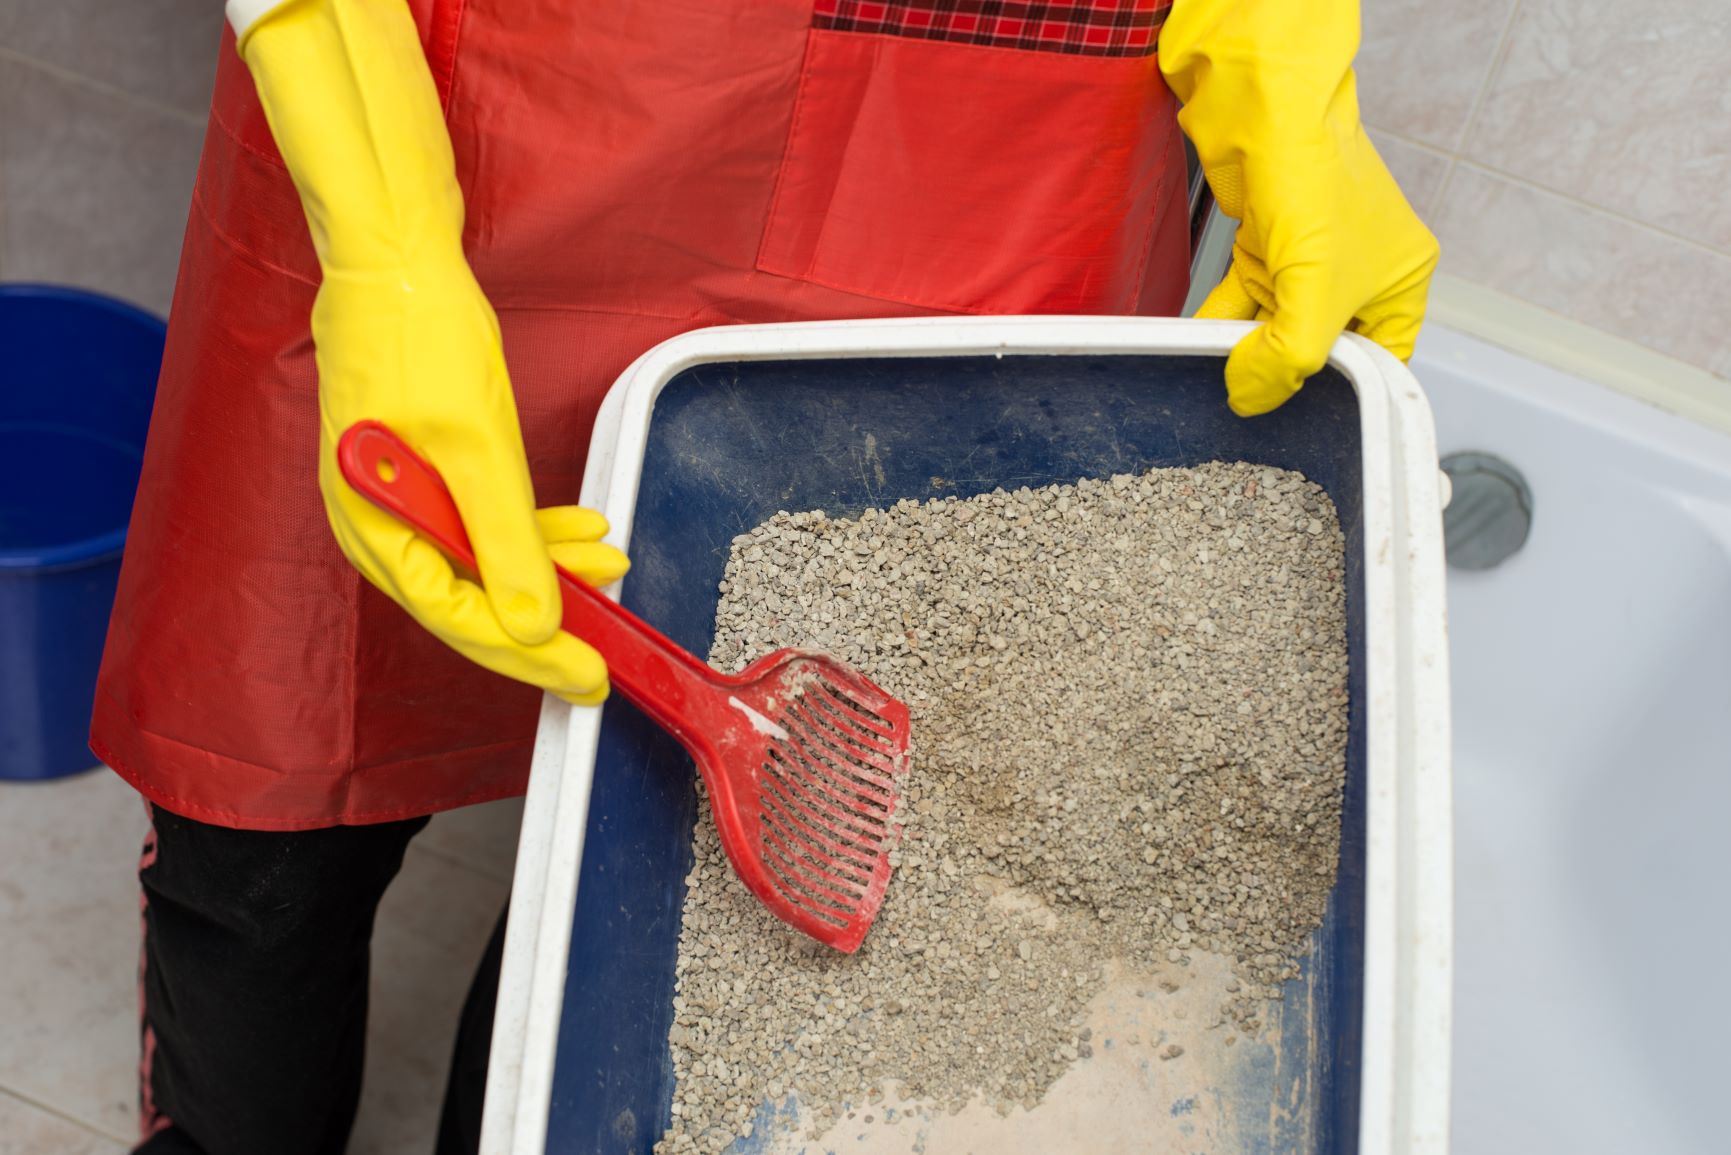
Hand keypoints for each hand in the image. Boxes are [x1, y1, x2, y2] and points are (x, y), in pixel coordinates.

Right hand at [314, 257, 628, 706]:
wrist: (392, 257)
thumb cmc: (413, 336)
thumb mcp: (476, 449)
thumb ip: (506, 543)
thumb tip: (532, 623)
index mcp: (376, 529)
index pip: (459, 619)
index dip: (528, 654)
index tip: (583, 674)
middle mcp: (382, 523)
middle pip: (471, 600)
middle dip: (545, 620)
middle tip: (605, 649)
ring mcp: (404, 495)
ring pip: (485, 559)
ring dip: (548, 568)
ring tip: (609, 565)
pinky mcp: (428, 468)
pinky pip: (484, 519)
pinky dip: (532, 529)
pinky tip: (579, 530)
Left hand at [1162, 0, 1439, 415]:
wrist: (1264, 111)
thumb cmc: (1315, 182)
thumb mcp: (1314, 290)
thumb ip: (1287, 357)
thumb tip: (1250, 399)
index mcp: (1400, 280)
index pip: (1382, 360)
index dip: (1348, 393)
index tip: (1310, 422)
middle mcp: (1360, 269)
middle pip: (1322, 345)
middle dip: (1286, 370)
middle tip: (1254, 399)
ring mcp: (1308, 256)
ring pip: (1275, 324)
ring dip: (1244, 348)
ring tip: (1220, 376)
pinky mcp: (1262, 243)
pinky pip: (1241, 301)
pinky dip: (1219, 323)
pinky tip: (1196, 346)